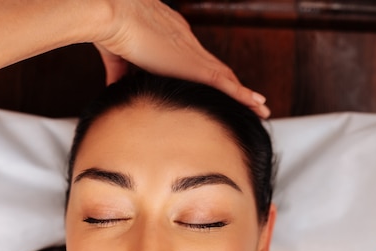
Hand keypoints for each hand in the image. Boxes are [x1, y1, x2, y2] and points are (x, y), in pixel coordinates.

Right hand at [92, 0, 269, 116]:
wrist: (116, 17)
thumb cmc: (113, 34)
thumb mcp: (119, 61)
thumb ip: (120, 75)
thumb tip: (114, 90)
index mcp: (173, 43)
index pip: (199, 65)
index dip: (213, 79)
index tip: (222, 90)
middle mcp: (190, 47)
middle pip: (220, 72)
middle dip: (235, 88)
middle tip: (251, 102)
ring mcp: (196, 55)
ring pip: (229, 79)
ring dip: (246, 95)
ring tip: (262, 109)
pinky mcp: (197, 66)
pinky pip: (228, 84)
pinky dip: (244, 95)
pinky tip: (258, 105)